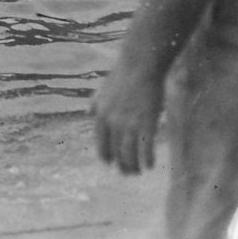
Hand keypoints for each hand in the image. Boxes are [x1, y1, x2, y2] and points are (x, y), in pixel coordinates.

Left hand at [92, 58, 163, 174]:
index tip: (113, 165)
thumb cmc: (122, 77)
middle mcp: (112, 123)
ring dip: (134, 167)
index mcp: (100, 116)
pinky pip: (145, 149)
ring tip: (138, 171)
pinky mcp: (146, 123)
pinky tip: (149, 165)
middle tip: (129, 173)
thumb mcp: (102, 90)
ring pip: (129, 155)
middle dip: (122, 166)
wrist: (140, 66)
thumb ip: (95, 103)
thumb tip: (88, 112)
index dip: (108, 158)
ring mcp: (129, 124)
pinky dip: (146, 160)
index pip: (102, 146)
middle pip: (116, 153)